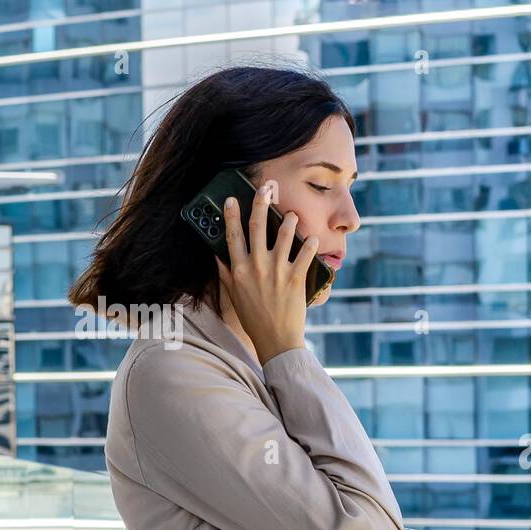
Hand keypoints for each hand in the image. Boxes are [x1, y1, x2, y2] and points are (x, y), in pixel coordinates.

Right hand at [216, 178, 318, 362]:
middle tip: (265, 189)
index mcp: (239, 270)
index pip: (232, 236)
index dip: (230, 216)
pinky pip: (305, 255)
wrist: (276, 340)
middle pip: (257, 228)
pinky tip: (313, 238)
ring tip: (292, 214)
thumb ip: (226, 273)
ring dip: (289, 221)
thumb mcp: (234, 295)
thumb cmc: (254, 319)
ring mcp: (277, 272)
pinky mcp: (296, 279)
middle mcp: (257, 267)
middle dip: (261, 205)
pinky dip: (310, 245)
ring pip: (284, 236)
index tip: (230, 199)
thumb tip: (217, 254)